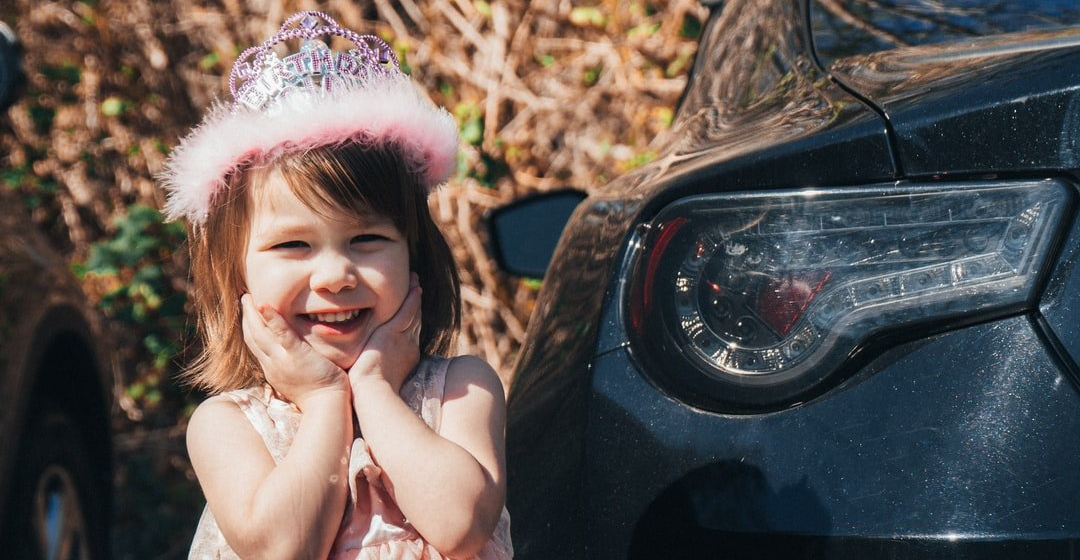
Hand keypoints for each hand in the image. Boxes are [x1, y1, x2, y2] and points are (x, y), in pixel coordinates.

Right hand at [241, 293, 348, 409]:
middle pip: (252, 337)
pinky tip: (264, 305)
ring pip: (260, 334)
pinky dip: (272, 319)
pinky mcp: (297, 355)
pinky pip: (281, 334)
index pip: (255, 345)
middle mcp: (272, 364)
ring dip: (252, 314)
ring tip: (248, 296)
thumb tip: (290, 358)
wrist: (326, 407)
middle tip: (244, 298)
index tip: (247, 313)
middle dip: (246, 317)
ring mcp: (282, 360)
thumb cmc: (318, 395)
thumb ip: (290, 367)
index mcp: (272, 369)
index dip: (249, 327)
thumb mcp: (296, 380)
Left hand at [348, 273, 421, 393]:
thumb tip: (362, 363)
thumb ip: (372, 363)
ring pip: (413, 312)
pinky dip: (412, 299)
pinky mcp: (395, 332)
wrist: (372, 391)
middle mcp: (409, 345)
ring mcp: (404, 338)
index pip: (408, 332)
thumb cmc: (367, 389)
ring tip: (415, 281)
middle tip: (416, 288)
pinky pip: (408, 311)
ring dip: (415, 295)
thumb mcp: (374, 373)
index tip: (409, 309)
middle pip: (414, 319)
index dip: (410, 319)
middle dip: (415, 304)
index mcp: (405, 355)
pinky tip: (415, 287)